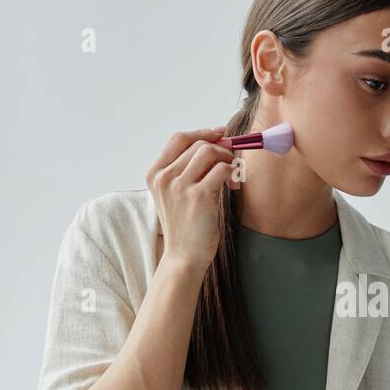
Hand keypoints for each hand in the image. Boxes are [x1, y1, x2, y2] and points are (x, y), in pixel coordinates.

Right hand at [144, 126, 241, 270]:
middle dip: (221, 148)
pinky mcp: (199, 196)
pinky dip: (232, 173)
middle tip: (232, 162)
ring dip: (227, 159)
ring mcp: (180, 186)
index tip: (220, 133)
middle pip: (198, 144)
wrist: (184, 256)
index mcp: (155, 174)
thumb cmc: (185, 226)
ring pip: (210, 152)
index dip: (202, 132)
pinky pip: (222, 169)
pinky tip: (233, 185)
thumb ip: (189, 169)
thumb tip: (218, 141)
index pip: (179, 139)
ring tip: (232, 176)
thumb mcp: (176, 194)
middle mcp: (164, 177)